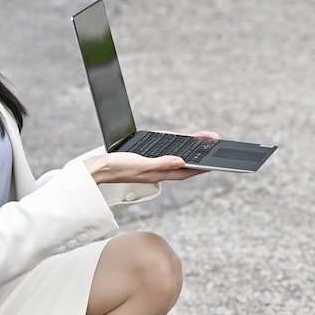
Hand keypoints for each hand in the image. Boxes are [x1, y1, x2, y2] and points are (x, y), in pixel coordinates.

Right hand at [86, 132, 220, 184]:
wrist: (99, 167)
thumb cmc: (117, 168)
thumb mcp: (141, 164)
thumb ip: (161, 163)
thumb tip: (181, 161)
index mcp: (159, 173)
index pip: (186, 171)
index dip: (201, 167)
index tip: (215, 162)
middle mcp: (159, 170)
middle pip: (185, 163)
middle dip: (200, 155)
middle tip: (214, 144)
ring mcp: (153, 164)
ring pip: (178, 157)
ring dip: (191, 149)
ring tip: (204, 141)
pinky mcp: (146, 158)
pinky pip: (166, 153)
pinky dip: (177, 148)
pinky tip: (182, 145)